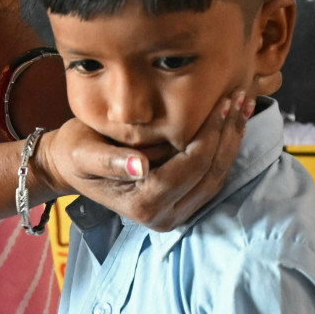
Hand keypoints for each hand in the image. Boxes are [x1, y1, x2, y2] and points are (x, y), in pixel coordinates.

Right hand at [35, 94, 251, 231]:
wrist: (71, 167)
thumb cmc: (75, 153)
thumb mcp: (83, 153)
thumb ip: (109, 161)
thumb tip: (141, 167)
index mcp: (143, 205)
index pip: (190, 167)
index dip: (211, 134)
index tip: (223, 102)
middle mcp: (163, 217)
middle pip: (210, 174)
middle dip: (229, 134)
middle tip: (241, 97)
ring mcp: (174, 214)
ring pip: (217, 178)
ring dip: (232, 141)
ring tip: (243, 106)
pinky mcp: (181, 206)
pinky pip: (211, 179)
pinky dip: (223, 149)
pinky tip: (231, 122)